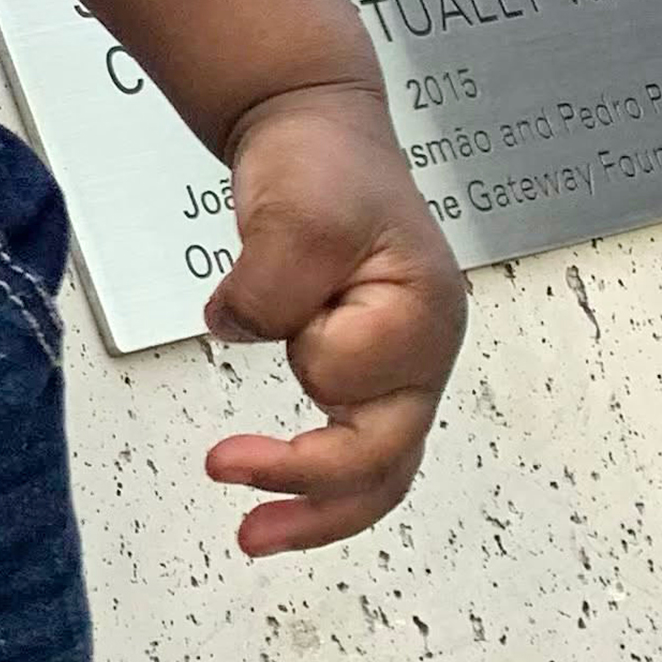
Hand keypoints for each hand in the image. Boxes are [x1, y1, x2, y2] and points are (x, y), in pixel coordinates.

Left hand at [202, 81, 466, 558]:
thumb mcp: (297, 215)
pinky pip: (346, 438)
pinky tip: (259, 467)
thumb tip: (241, 334)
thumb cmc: (322, 160)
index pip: (357, 388)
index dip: (309, 362)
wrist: (311, 126)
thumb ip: (271, 290)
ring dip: (316, 505)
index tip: (270, 317)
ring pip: (372, 466)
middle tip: (248, 533)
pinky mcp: (361, 364)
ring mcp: (394, 362)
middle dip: (315, 502)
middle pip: (385, 461)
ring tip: (253, 535)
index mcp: (421, 317)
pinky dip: (306, 468)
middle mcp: (421, 351)